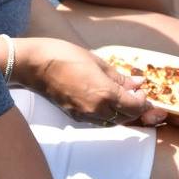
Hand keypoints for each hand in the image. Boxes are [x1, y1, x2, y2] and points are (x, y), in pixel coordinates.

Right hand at [21, 38, 161, 125]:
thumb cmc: (65, 55)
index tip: (142, 91)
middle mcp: (97, 109)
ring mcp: (85, 116)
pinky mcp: (75, 116)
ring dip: (123, 115)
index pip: (135, 107)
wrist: (35, 65)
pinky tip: (109, 103)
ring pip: (114, 123)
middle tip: (140, 98)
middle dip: (137, 110)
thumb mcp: (97, 61)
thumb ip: (119, 78)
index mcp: (105, 94)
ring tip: (126, 101)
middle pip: (127, 118)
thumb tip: (138, 84)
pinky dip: (109, 115)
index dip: (144, 101)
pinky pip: (99, 121)